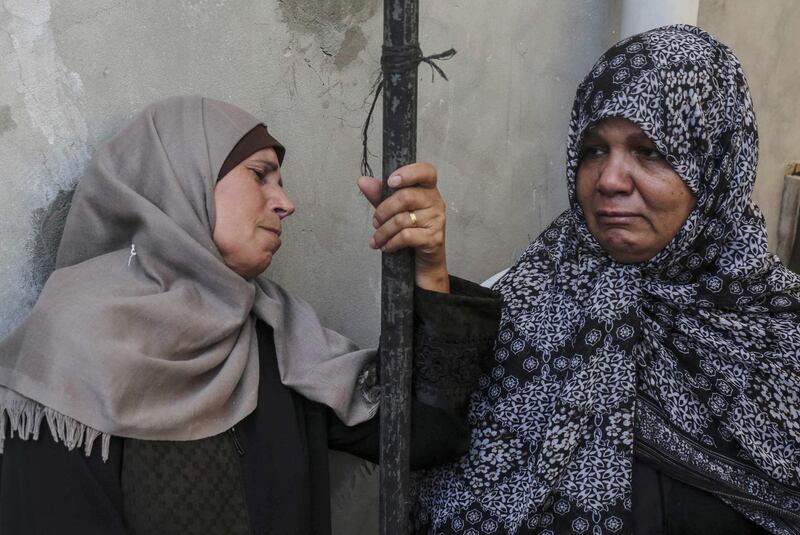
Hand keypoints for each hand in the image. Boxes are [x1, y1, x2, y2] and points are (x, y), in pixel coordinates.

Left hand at [357, 162, 448, 292]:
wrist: (423, 262)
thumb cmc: (410, 231)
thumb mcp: (393, 211)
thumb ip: (380, 195)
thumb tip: (363, 181)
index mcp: (428, 190)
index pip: (426, 171)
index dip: (408, 173)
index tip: (391, 181)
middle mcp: (436, 202)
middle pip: (406, 197)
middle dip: (383, 211)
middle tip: (375, 222)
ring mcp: (437, 220)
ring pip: (402, 219)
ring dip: (383, 231)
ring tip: (377, 239)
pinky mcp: (434, 238)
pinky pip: (406, 236)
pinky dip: (391, 242)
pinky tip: (386, 247)